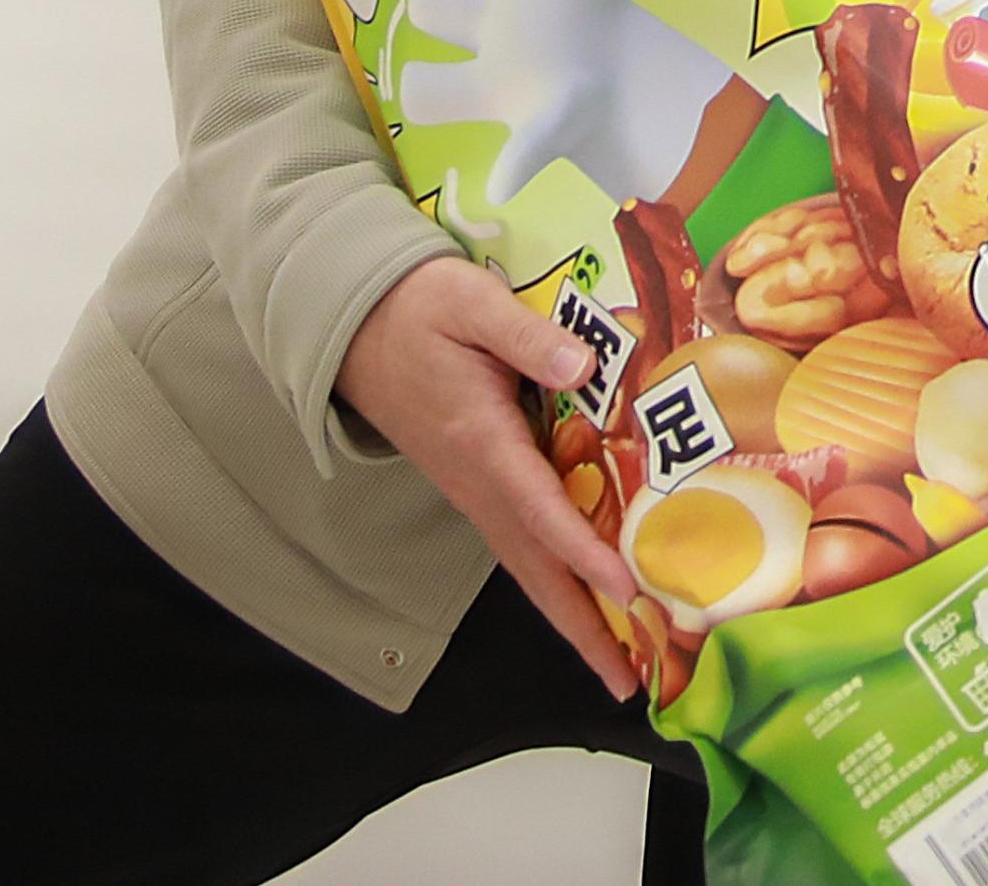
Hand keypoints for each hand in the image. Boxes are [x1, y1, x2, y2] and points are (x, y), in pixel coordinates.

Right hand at [338, 256, 642, 700]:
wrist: (358, 322)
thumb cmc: (422, 307)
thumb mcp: (472, 303)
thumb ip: (527, 334)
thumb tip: (583, 365)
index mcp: (483, 440)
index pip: (541, 508)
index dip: (585, 551)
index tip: (628, 587)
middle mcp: (478, 481)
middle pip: (535, 567)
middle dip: (582, 626)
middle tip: (627, 683)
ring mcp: (473, 489)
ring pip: (527, 565)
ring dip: (571, 615)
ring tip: (618, 663)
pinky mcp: (476, 483)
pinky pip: (521, 544)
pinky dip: (555, 580)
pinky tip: (587, 595)